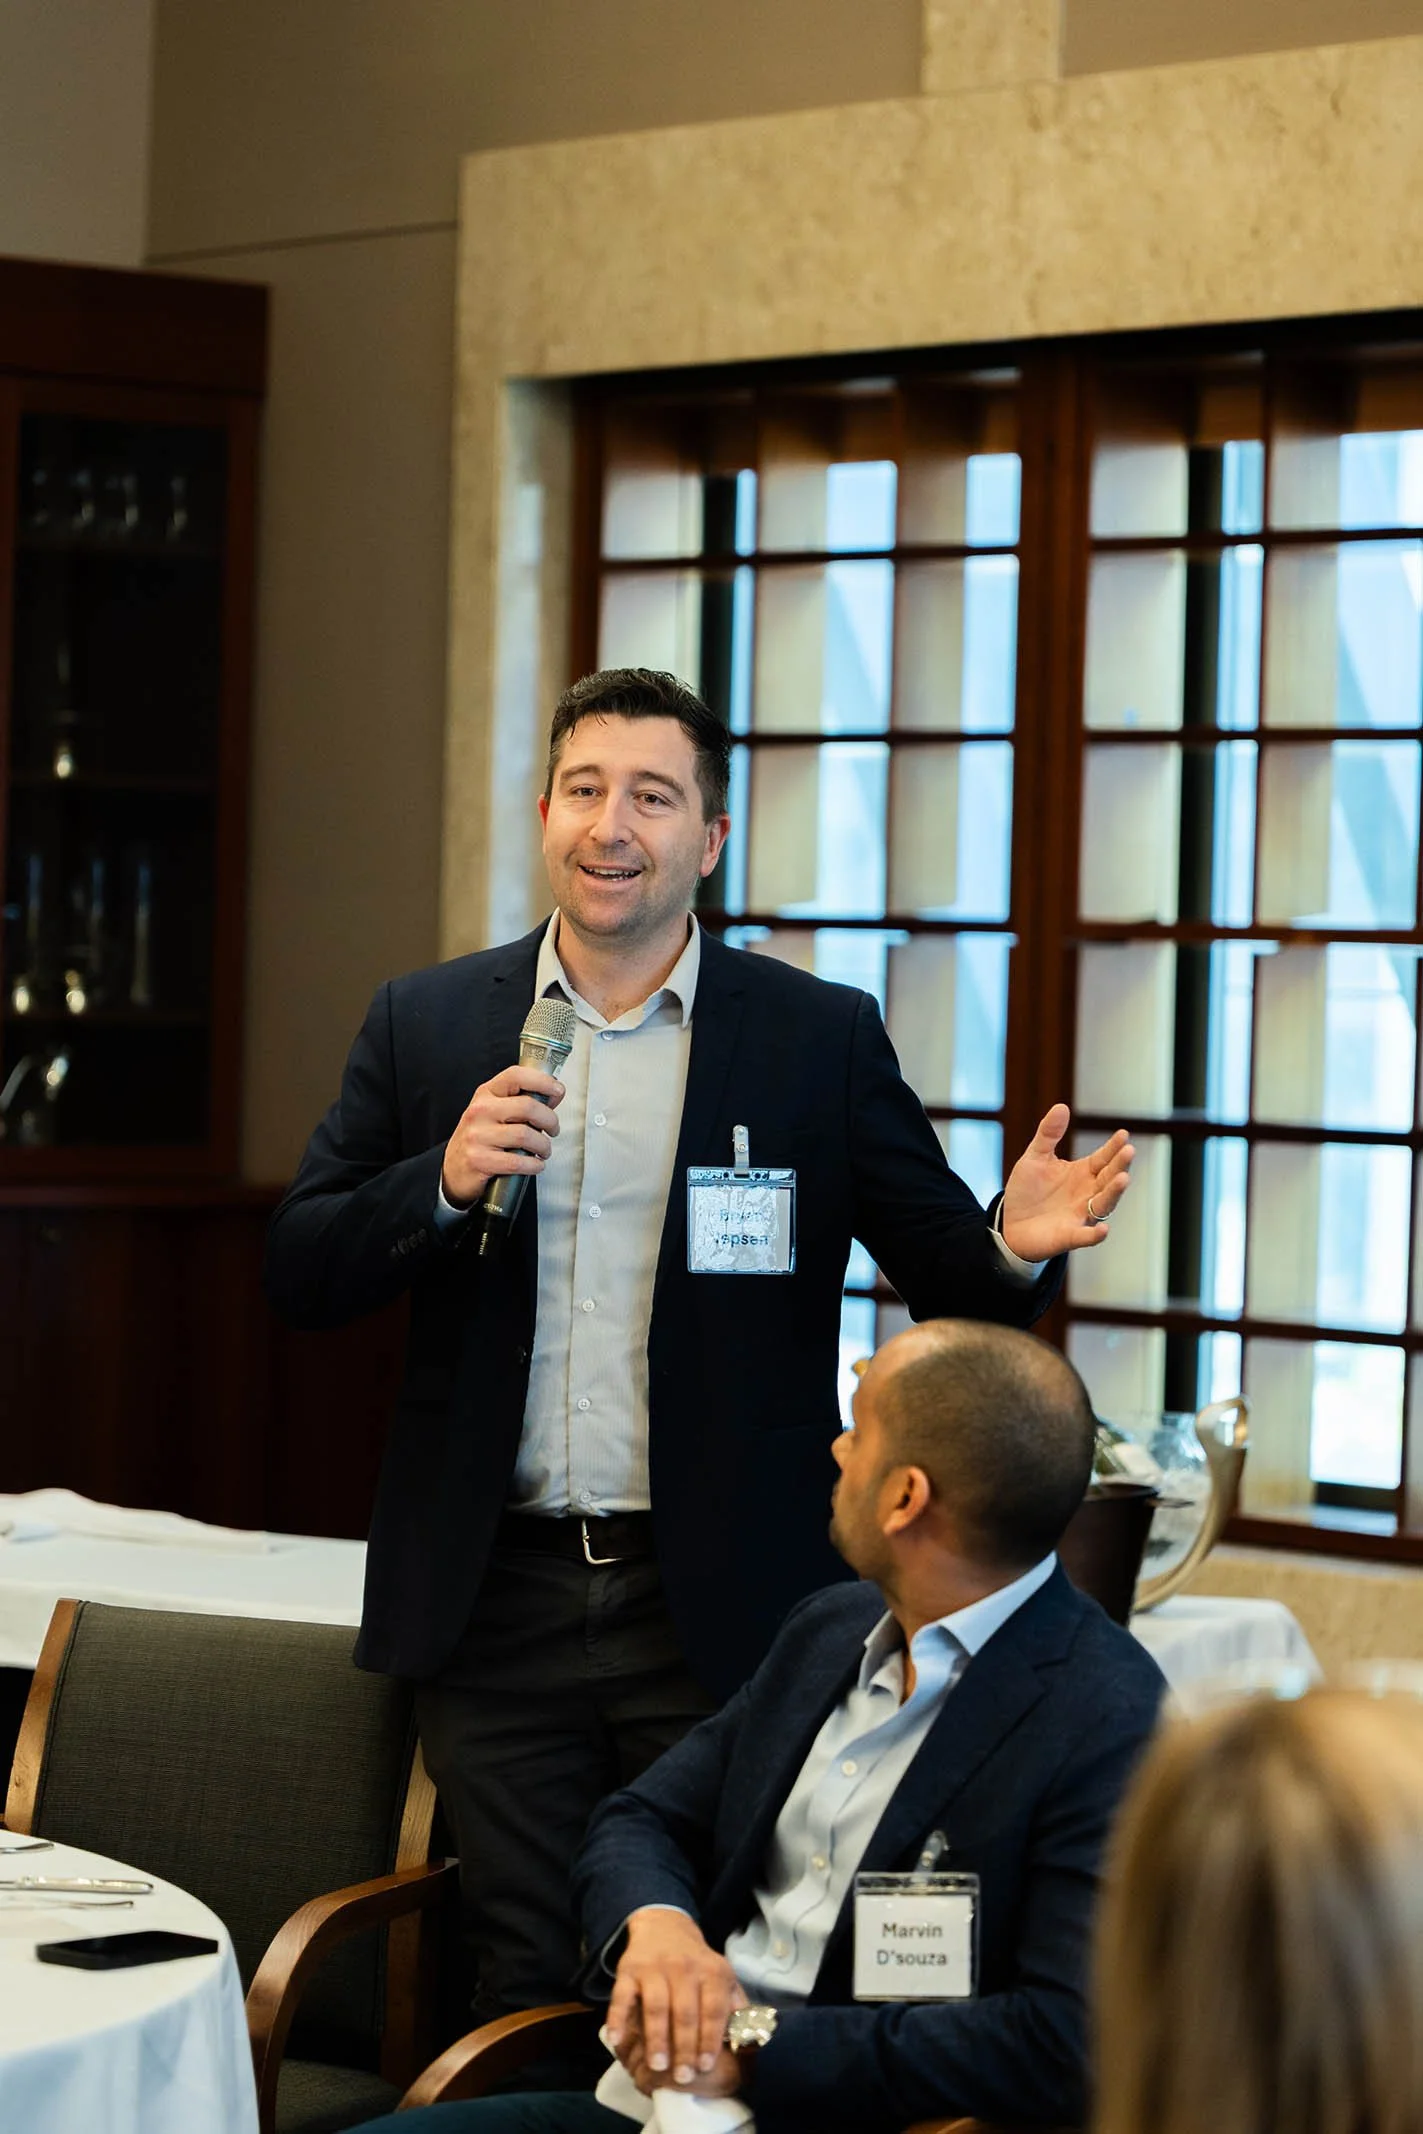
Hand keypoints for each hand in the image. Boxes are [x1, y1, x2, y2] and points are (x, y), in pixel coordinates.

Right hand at [440, 1065, 563, 1208]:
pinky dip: (534, 1165)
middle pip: (527, 1106)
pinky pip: (517, 1161)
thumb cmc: (480, 1138)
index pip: (516, 1076)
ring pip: (525, 1135)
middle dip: (550, 1120)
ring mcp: (477, 1135)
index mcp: (486, 1094)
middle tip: (553, 1129)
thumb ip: (522, 1102)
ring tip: (543, 1150)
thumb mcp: (495, 1112)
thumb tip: (554, 1094)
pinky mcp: (479, 1160)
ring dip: (543, 1146)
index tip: (557, 1090)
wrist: (453, 1169)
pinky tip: (535, 1164)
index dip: (542, 1081)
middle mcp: (480, 1111)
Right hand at [606, 1908, 743, 2089]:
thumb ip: (734, 2006)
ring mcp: (655, 1968)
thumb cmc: (696, 1964)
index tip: (706, 2066)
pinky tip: (616, 2041)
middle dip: (684, 2047)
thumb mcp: (721, 1977)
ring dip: (657, 2038)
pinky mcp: (629, 1970)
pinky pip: (622, 1996)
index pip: (714, 2008)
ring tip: (657, 2066)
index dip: (710, 2038)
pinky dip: (618, 2018)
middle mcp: (684, 1967)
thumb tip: (750, 2040)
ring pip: (656, 2006)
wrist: (664, 1927)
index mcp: (712, 1971)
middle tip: (682, 2076)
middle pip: (685, 2012)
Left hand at [1000, 1103, 1133, 1261]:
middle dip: (1120, 1166)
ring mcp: (1080, 1215)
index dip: (1113, 1148)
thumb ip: (1048, 1135)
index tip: (1123, 1134)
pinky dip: (1095, 1235)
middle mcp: (1087, 1193)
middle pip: (1109, 1179)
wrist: (1009, 1223)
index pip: (1103, 1159)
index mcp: (1082, 1173)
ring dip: (1114, 1193)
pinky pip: (1086, 1237)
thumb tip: (1061, 1106)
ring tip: (1123, 1179)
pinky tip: (1103, 1229)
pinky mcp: (1069, 1236)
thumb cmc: (1027, 1191)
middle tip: (1128, 1152)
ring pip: (1104, 1204)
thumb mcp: (1035, 1158)